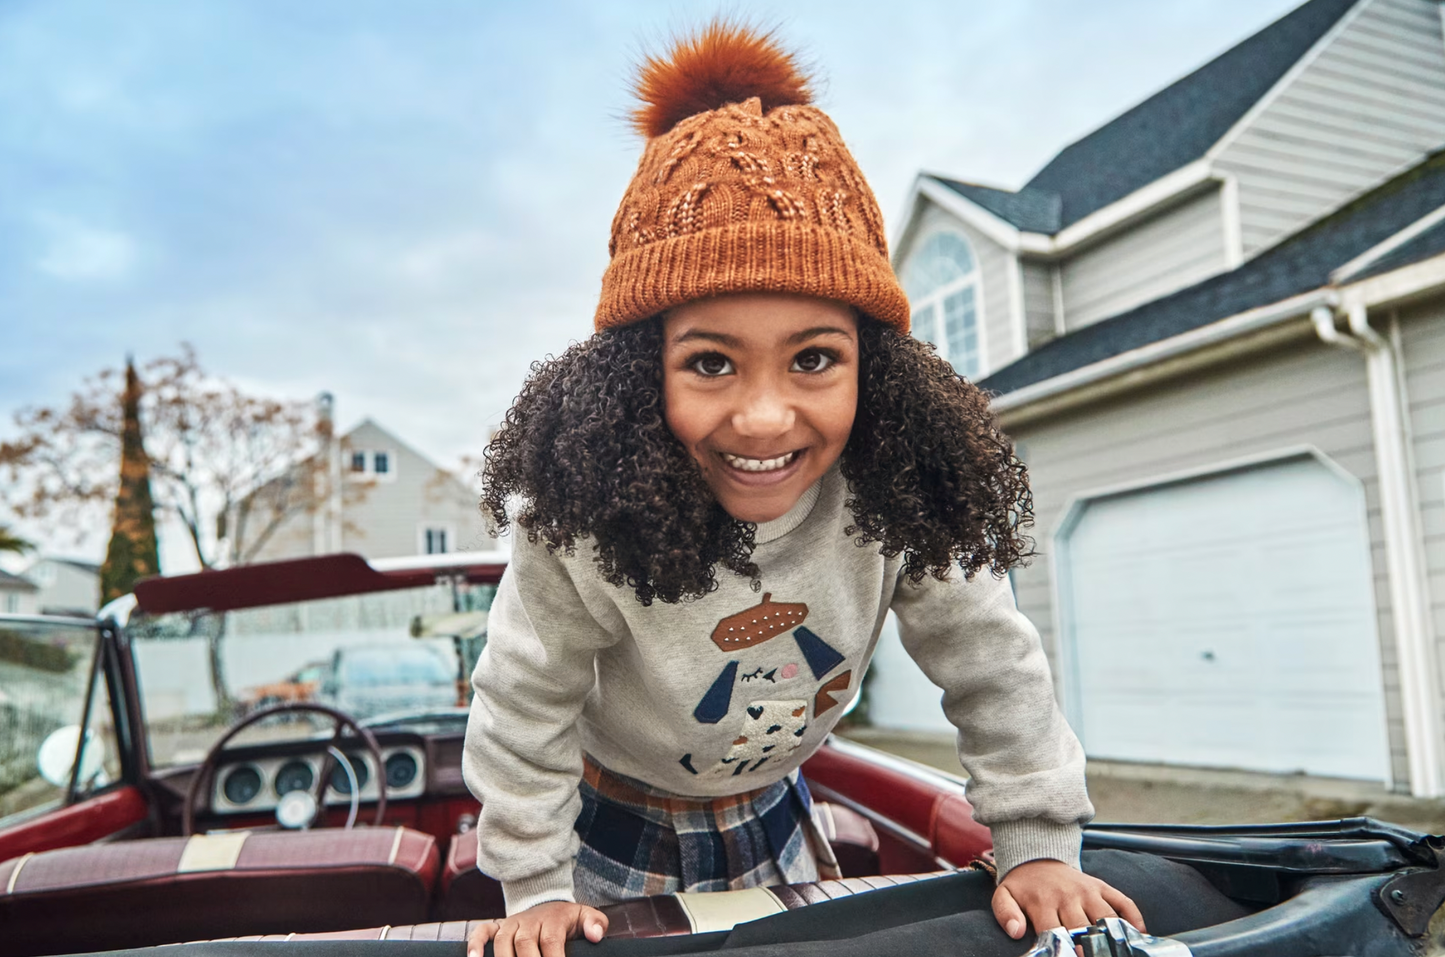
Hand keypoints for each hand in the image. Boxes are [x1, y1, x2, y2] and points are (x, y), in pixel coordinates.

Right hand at [466, 901, 608, 956]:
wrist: (546, 902)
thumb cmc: (566, 920)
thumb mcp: (585, 917)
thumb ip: (596, 924)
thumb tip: (596, 936)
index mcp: (552, 919)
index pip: (552, 941)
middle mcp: (529, 921)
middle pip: (525, 943)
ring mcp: (511, 924)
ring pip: (502, 940)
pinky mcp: (496, 927)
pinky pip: (481, 931)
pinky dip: (475, 944)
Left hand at [991, 859, 1144, 940]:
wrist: (1037, 856)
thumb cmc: (1023, 886)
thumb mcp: (1004, 896)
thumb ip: (1006, 914)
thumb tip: (1016, 933)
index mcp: (1043, 901)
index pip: (1054, 933)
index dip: (1063, 951)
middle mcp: (1068, 896)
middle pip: (1083, 929)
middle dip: (1088, 949)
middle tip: (1093, 956)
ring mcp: (1088, 890)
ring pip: (1106, 918)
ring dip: (1113, 938)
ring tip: (1116, 951)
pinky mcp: (1102, 886)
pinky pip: (1123, 902)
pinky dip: (1134, 919)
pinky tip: (1139, 935)